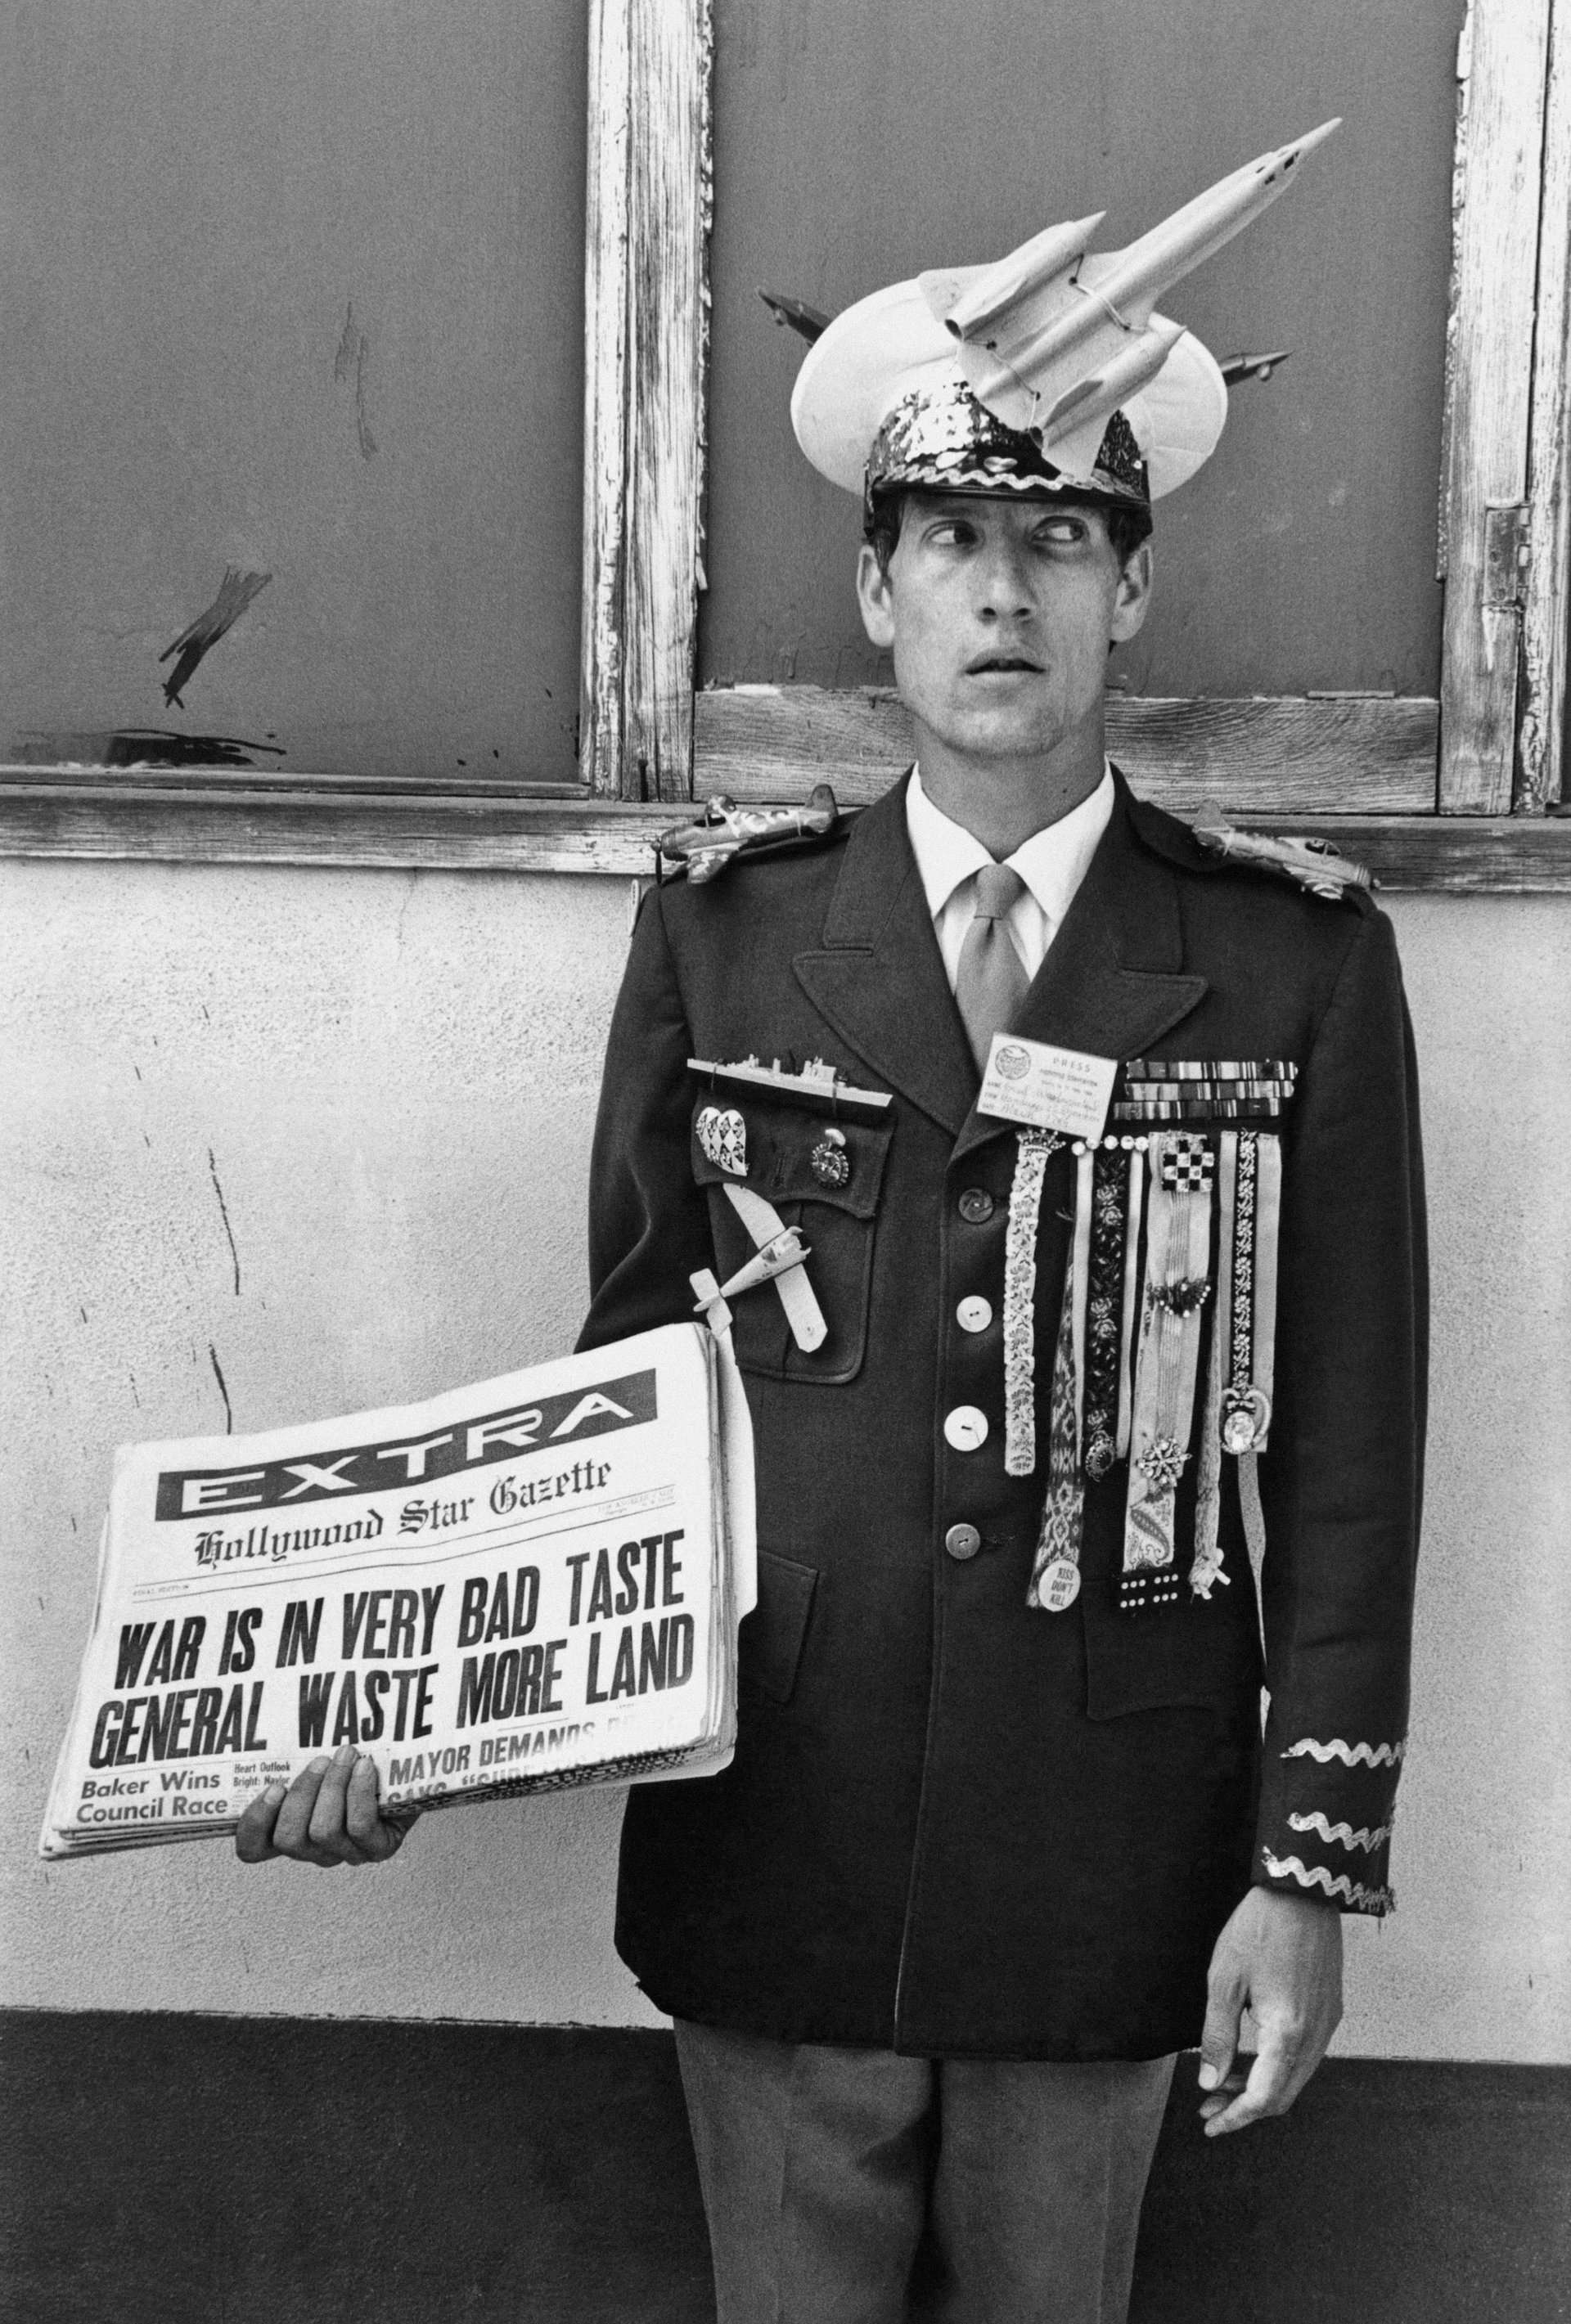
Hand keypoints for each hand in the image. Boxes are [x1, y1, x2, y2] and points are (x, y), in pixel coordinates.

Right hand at [234, 1744, 411, 1868]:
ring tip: (346, 1755)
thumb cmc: (353, 1757)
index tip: (273, 1786)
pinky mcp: (378, 1848)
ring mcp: (346, 1853)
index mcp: (288, 1830)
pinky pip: (359, 1828)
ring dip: (333, 1787)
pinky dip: (360, 1794)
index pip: (252, 1849)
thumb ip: (291, 1751)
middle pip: (288, 1838)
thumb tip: (265, 1716)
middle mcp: (313, 1849)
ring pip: (323, 1832)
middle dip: (302, 1794)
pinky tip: (366, 1768)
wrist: (409, 1763)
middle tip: (320, 1760)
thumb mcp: (317, 1756)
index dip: (254, 1824)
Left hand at [1197, 1886, 1341, 2136]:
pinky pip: (1306, 2054)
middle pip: (1284, 2094)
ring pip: (1297, 2076)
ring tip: (1224, 2081)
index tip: (1211, 2123)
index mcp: (1289, 2031)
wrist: (1302, 1890)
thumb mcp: (1224, 1980)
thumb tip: (1209, 2082)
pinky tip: (1253, 2055)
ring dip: (1262, 2086)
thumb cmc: (1259, 1928)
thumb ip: (1217, 2036)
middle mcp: (1316, 2034)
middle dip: (1245, 2106)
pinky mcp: (1331, 2008)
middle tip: (1210, 2106)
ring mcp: (1329, 2022)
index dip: (1236, 2116)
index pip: (1264, 2096)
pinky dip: (1279, 2065)